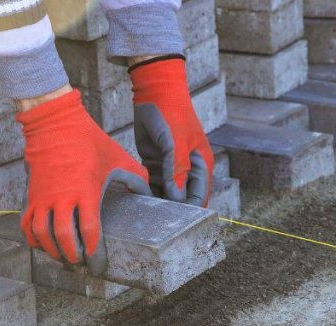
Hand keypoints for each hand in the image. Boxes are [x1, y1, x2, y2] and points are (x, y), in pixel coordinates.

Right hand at [16, 88, 149, 265]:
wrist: (55, 124)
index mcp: (86, 192)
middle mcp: (62, 198)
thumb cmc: (89, 142)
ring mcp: (44, 197)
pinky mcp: (31, 195)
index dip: (94, 250)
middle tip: (80, 263)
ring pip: (42, 234)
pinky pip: (26, 224)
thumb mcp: (118, 158)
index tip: (98, 261)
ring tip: (63, 257)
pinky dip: (33, 238)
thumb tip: (150, 194)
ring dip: (52, 250)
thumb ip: (136, 177)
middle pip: (64, 238)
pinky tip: (42, 244)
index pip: (89, 230)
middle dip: (73, 256)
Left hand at [130, 57, 213, 206]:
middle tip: (153, 219)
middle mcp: (187, 170)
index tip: (172, 223)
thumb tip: (177, 199)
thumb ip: (177, 172)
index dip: (188, 212)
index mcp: (200, 166)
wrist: (154, 92)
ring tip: (142, 212)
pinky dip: (145, 190)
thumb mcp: (175, 144)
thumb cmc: (172, 114)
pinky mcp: (154, 163)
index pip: (198, 198)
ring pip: (165, 193)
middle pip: (181, 199)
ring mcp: (170, 167)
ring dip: (155, 201)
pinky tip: (134, 198)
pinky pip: (151, 183)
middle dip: (170, 209)